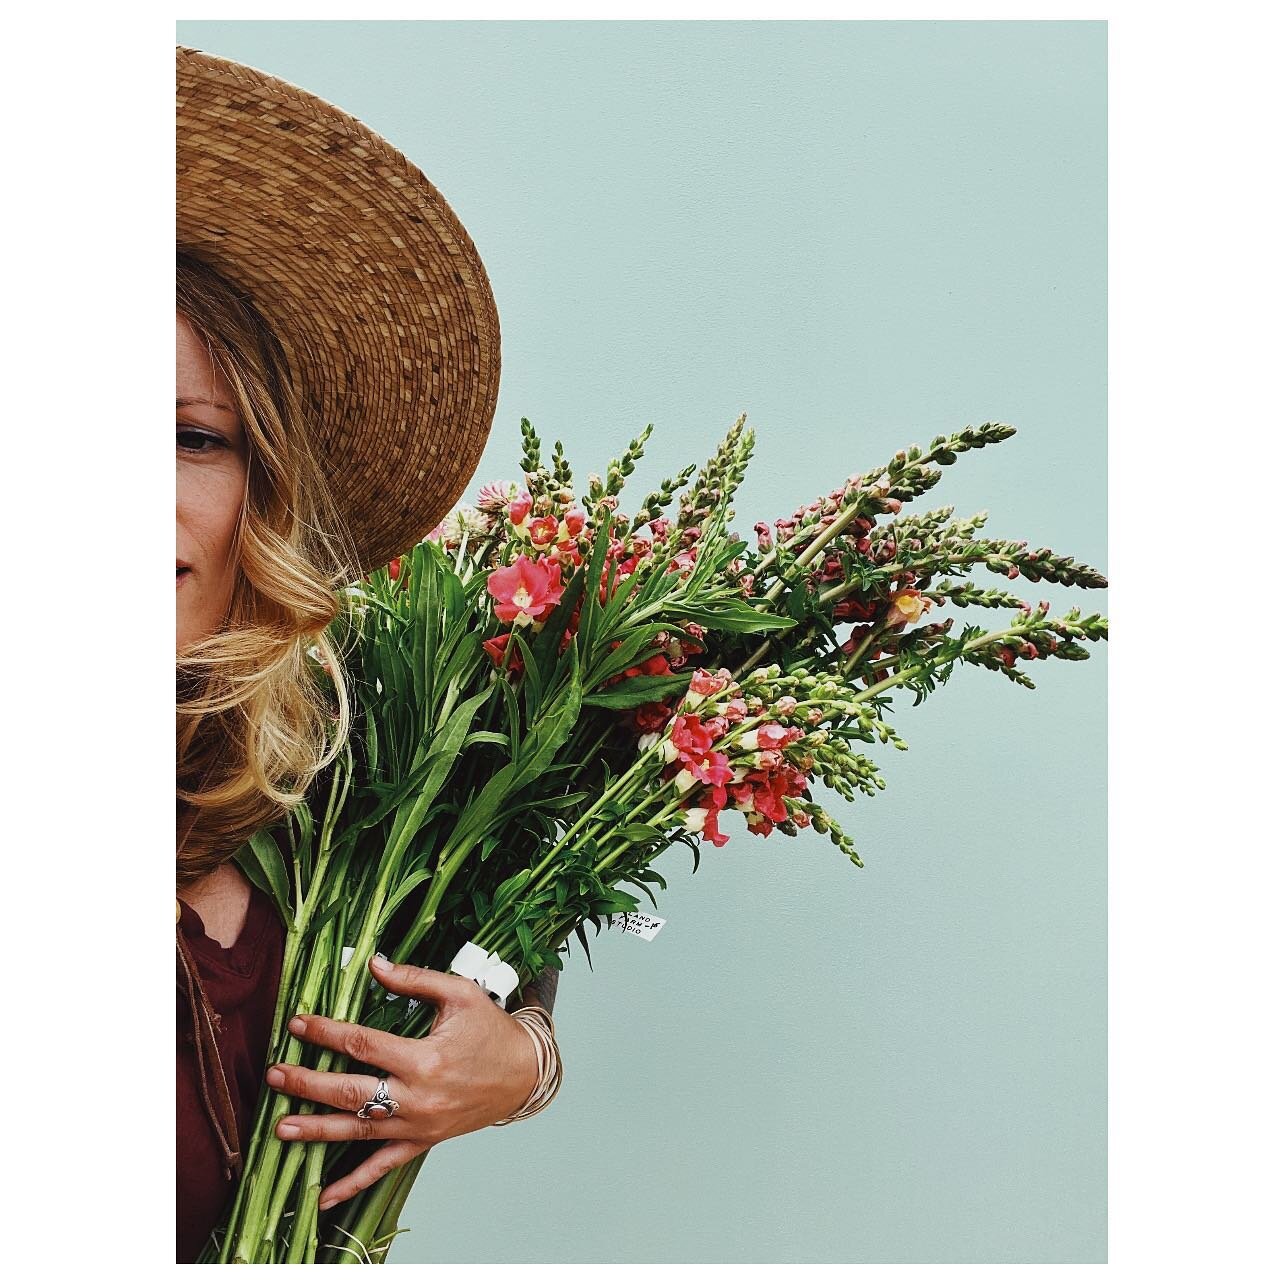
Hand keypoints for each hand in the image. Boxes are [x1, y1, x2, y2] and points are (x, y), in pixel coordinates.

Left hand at [265, 955, 538, 1208]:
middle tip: (273, 1075)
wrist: (524, 1072)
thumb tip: (373, 965)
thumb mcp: (460, 994)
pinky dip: (352, 1184)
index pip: (362, 1043)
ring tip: (279, 1127)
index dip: (326, 1032)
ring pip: (358, 1131)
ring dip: (316, 1130)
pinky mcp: (422, 1142)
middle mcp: (416, 1096)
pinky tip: (324, 1197)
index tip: (298, 1023)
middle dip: (306, 1084)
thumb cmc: (492, 1029)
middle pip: (350, 1091)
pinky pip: (382, 1168)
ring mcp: (417, 1125)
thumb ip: (414, 980)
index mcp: (424, 1057)